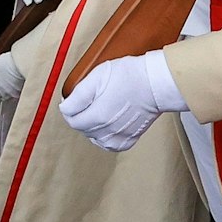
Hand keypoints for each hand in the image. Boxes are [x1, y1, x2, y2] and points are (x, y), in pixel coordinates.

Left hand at [59, 50, 183, 151]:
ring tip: (95, 112)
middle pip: (82, 128)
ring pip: (95, 138)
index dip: (67, 108)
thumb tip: (65, 107)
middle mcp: (108, 130)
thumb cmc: (130, 76)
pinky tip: (106, 126)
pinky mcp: (131, 138)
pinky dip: (105, 138)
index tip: (70, 101)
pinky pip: (111, 145)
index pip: (71, 119)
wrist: (156, 83)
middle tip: (84, 103)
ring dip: (90, 127)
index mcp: (97, 116)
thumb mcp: (96, 77)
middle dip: (79, 116)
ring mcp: (120, 136)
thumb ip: (77, 96)